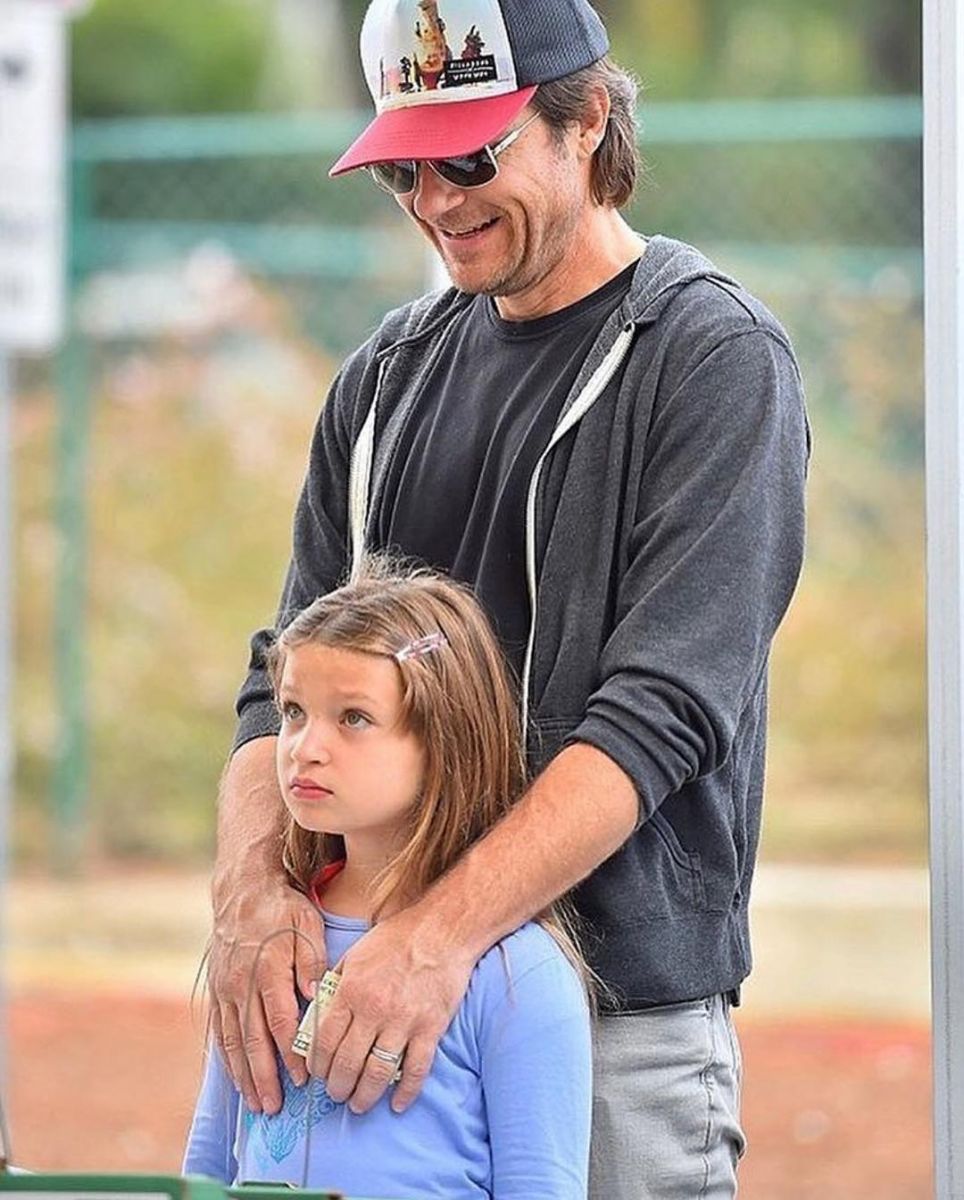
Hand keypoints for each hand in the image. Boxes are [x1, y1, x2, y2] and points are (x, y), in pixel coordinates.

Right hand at [208, 876, 324, 1114]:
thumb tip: (314, 998)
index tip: (304, 1078)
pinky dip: (228, 1058)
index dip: (290, 1055)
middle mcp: (242, 984)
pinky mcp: (217, 989)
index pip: (280, 1022)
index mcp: (269, 969)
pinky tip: (237, 1077)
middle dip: (264, 1078)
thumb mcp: (308, 925)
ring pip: (233, 1041)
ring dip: (244, 1075)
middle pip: (253, 1040)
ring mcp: (226, 989)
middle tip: (275, 1108)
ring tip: (256, 1104)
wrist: (243, 890)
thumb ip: (312, 962)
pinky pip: (220, 1030)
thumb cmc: (284, 908)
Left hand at [308, 902, 474, 1114]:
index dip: (317, 1065)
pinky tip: (398, 1103)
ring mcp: (404, 1021)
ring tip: (359, 1104)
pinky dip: (406, 1092)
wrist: (443, 930)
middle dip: (337, 1086)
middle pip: (347, 1063)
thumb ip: (335, 984)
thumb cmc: (397, 938)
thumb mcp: (355, 953)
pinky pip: (416, 1069)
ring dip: (364, 1096)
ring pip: (377, 1073)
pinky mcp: (430, 1028)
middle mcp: (374, 1010)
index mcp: (351, 990)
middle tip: (336, 1094)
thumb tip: (318, 1012)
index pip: (324, 1041)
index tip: (317, 1075)